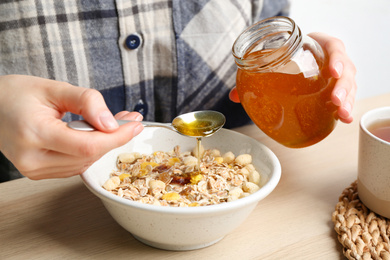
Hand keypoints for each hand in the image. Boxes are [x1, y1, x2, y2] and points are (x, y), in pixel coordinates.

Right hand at [0, 75, 143, 179]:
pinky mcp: (38, 173)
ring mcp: (34, 170)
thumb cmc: (16, 94)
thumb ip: (86, 102)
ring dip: (104, 145)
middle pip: (88, 156)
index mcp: (33, 133)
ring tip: (114, 124)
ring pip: (84, 163)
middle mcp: (32, 159)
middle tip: (129, 120)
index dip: (116, 137)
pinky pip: (75, 165)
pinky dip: (90, 151)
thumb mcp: (53, 88)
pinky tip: (95, 135)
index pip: (87, 145)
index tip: (135, 125)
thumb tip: (113, 123)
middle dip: (114, 138)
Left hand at [229, 33, 356, 123]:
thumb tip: (233, 97)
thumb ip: (255, 73)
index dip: (337, 58)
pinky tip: (344, 119)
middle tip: (335, 100)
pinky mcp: (334, 90)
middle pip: (346, 70)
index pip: (334, 47)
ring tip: (343, 114)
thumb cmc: (286, 56)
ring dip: (347, 100)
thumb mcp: (274, 58)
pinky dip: (346, 109)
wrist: (293, 56)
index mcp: (319, 46)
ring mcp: (336, 76)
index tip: (333, 70)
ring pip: (349, 86)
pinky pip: (345, 98)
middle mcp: (332, 60)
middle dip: (343, 86)